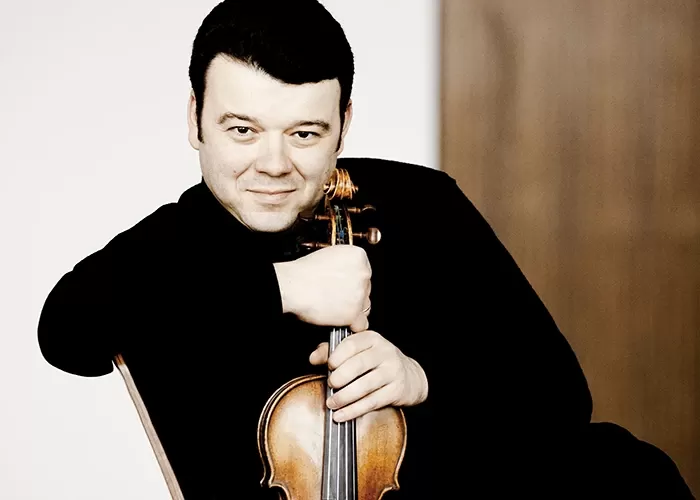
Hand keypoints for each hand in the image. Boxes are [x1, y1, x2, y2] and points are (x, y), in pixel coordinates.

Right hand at [273, 245, 370, 331]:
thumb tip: (346, 274)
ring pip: (364, 306)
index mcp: (358, 256)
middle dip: (353, 296)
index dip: (353, 282)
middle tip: (336, 297)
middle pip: (366, 290)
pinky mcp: (354, 312)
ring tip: (334, 307)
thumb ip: (343, 265)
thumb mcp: (328, 256)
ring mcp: (360, 293)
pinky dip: (351, 325)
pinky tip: (340, 320)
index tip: (344, 286)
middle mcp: (363, 273)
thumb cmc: (302, 273)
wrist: (292, 286)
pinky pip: (361, 324)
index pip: (365, 273)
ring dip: (352, 309)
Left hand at [309, 330, 428, 421]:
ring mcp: (393, 371)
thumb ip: (334, 352)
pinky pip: (372, 402)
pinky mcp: (396, 391)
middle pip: (359, 364)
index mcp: (372, 339)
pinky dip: (354, 410)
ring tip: (331, 403)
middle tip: (330, 384)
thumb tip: (313, 358)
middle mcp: (385, 352)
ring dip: (345, 396)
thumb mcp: (358, 351)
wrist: (410, 377)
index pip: (352, 344)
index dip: (337, 355)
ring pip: (365, 385)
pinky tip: (341, 415)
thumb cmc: (376, 362)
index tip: (328, 366)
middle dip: (340, 376)